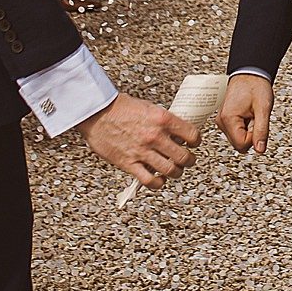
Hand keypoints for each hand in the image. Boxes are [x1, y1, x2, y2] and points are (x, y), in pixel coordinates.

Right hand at [76, 92, 198, 187]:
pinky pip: (149, 181)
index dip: (195, 142)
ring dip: (176, 173)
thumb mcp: (148, 107)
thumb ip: (163, 121)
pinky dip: (157, 183)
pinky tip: (158, 179)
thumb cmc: (120, 107)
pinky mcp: (128, 163)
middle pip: (184, 157)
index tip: (193, 144)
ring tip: (174, 170)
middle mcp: (155, 136)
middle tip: (186, 160)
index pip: (192, 135)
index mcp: (163, 119)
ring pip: (170, 171)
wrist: (96, 112)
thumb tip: (176, 132)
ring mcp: (142, 151)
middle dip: (188, 160)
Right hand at [217, 72, 273, 154]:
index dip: (254, 137)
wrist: (250, 73)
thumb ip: (261, 131)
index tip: (257, 123)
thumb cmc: (255, 86)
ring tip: (251, 114)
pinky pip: (237, 131)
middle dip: (250, 134)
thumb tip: (260, 150)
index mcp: (228, 119)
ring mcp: (222, 121)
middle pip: (239, 144)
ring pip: (238, 138)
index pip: (242, 145)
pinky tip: (248, 114)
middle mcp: (221, 122)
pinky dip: (245, 125)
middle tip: (255, 117)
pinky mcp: (225, 119)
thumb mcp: (263, 108)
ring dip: (248, 130)